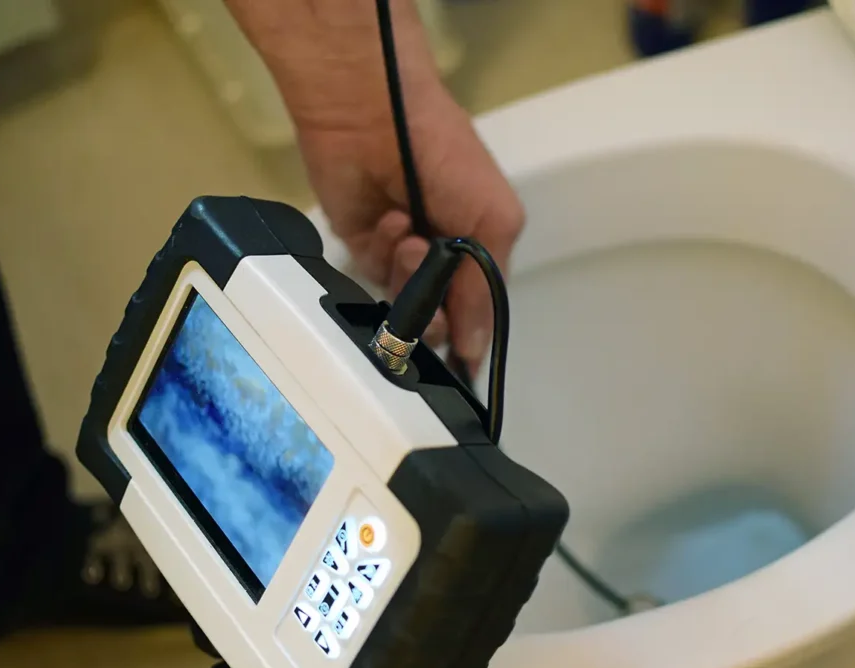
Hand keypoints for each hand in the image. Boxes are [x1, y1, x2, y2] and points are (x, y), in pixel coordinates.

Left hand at [224, 0, 521, 371]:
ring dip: (409, 275)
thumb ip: (484, 290)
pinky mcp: (362, 248)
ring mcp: (400, 256)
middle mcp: (441, 259)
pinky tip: (390, 221)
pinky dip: (384, 252)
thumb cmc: (447, 159)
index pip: (476, 313)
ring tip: (411, 237)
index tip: (459, 364)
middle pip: (438, 319)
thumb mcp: (492, 221)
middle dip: (436, 310)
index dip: (468, 339)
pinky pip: (372, 279)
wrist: (375, 116)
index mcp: (478, 250)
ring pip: (404, 306)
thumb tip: (473, 351)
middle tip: (430, 281)